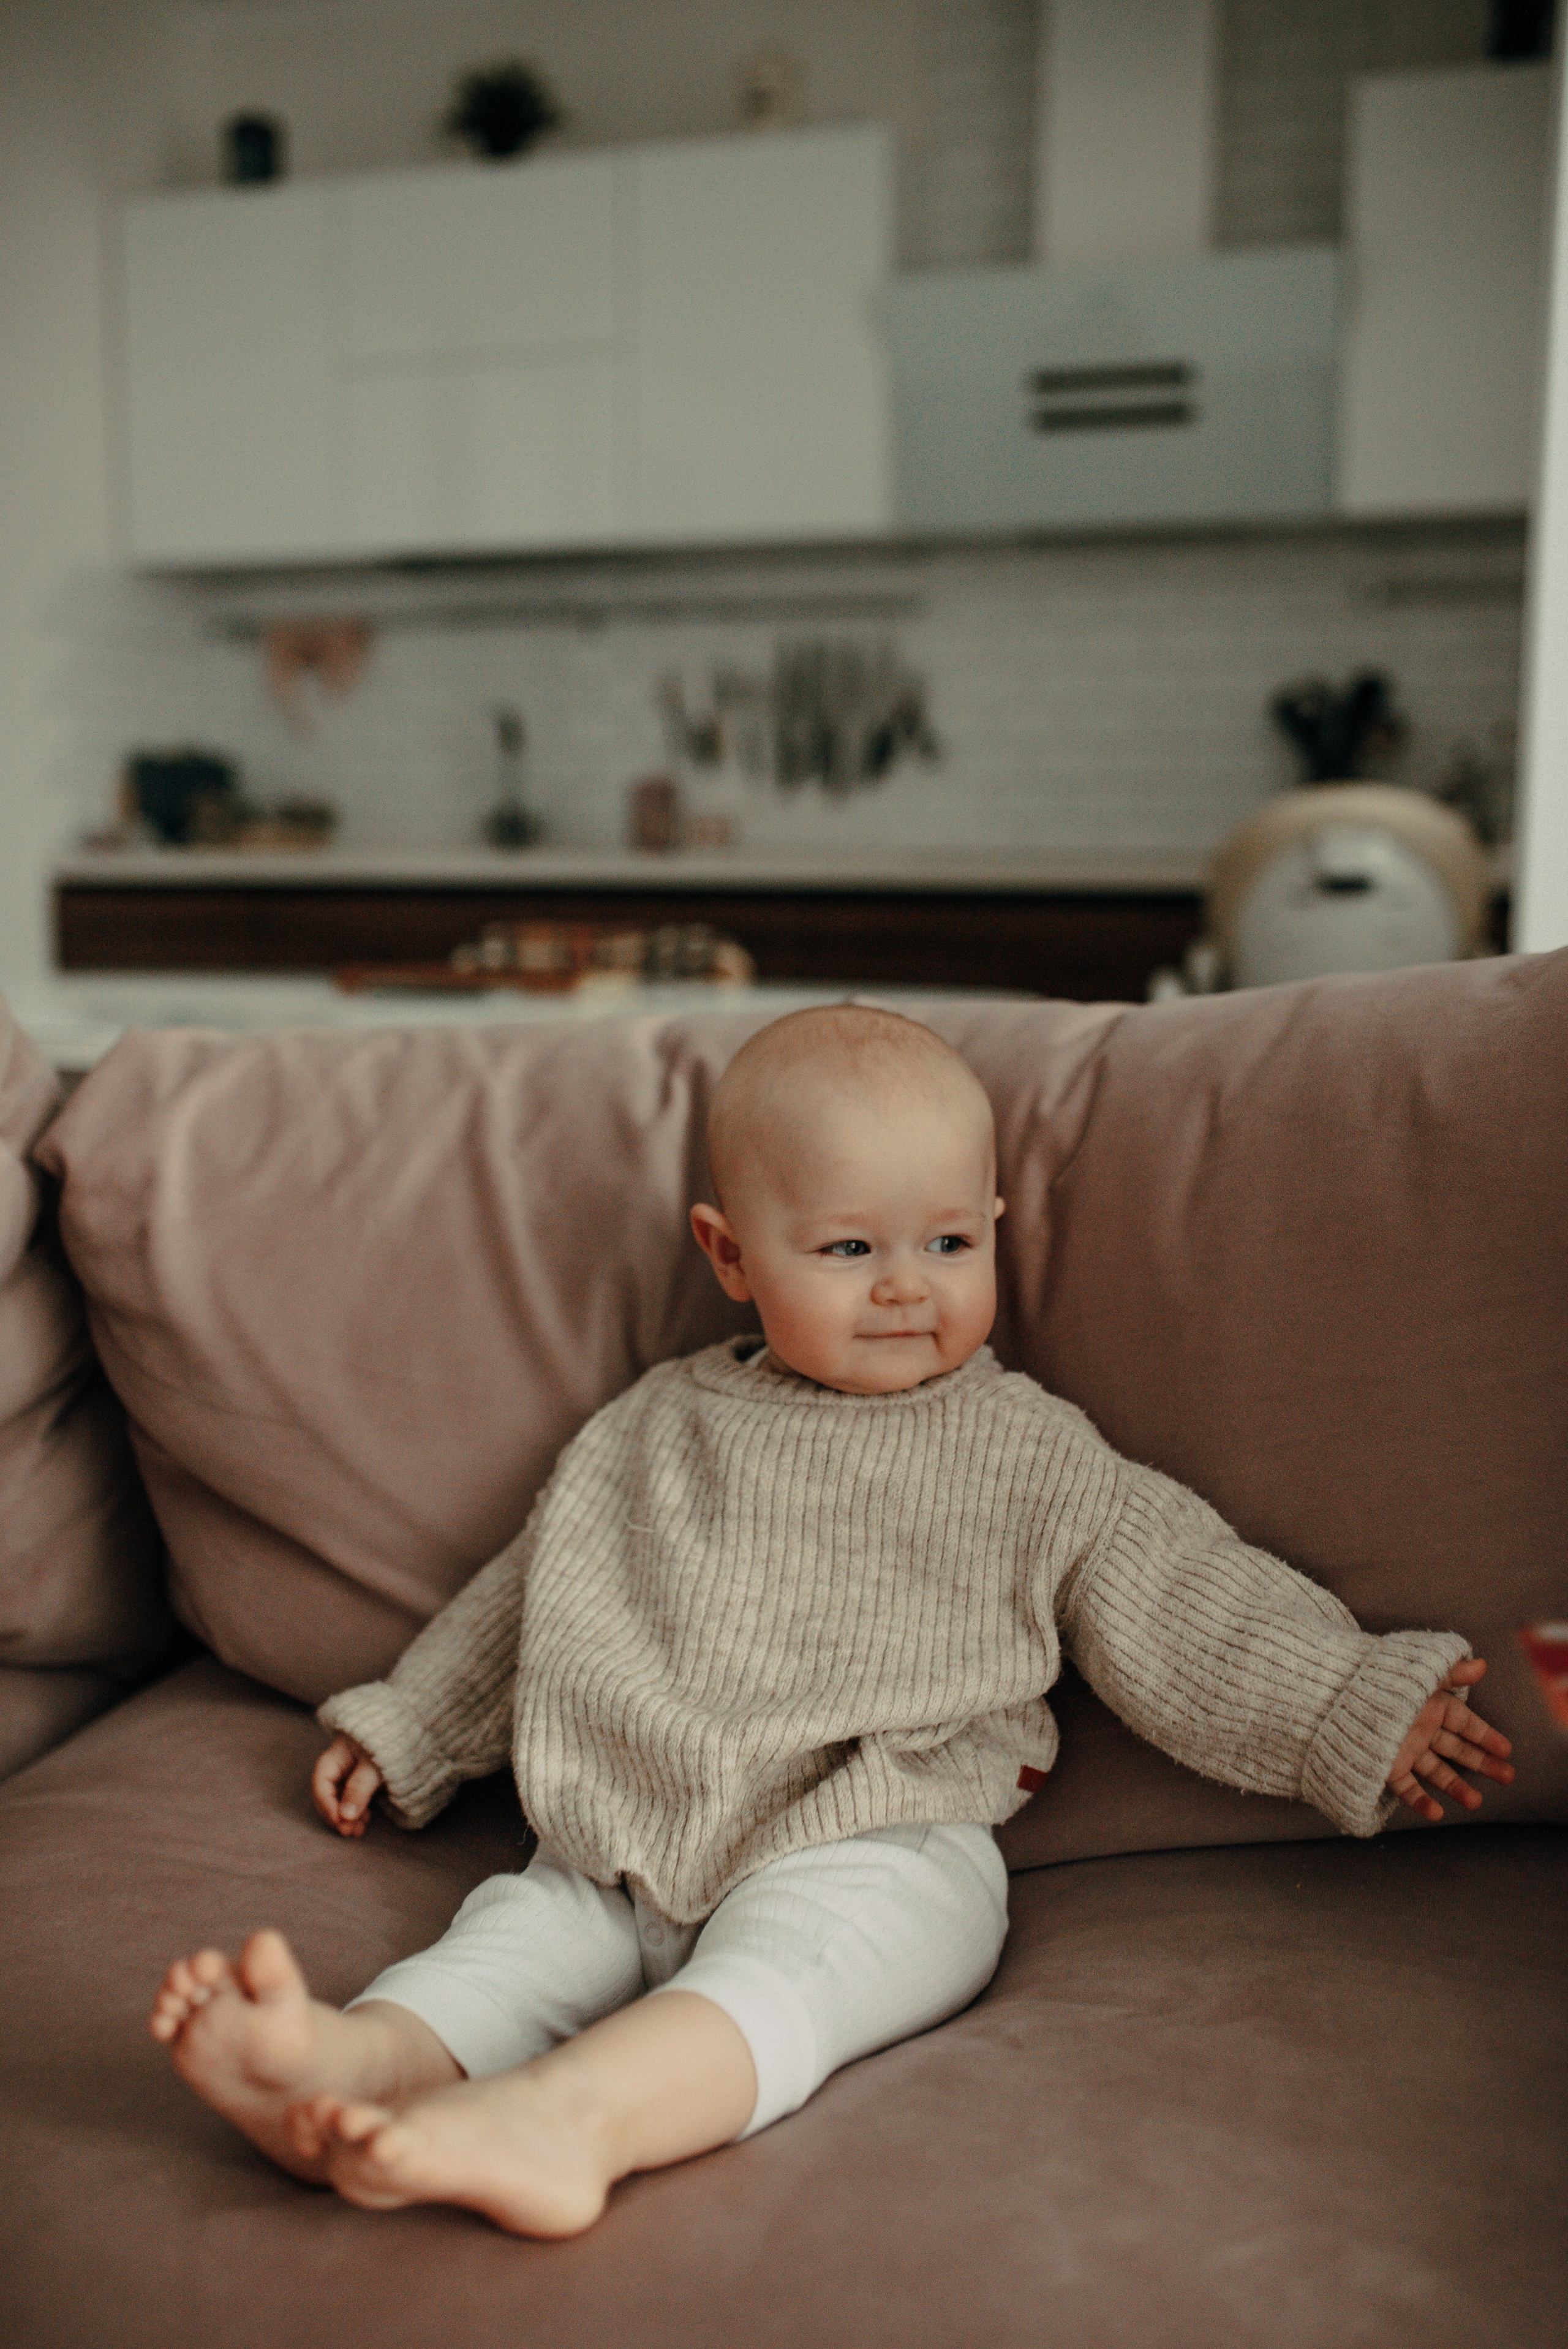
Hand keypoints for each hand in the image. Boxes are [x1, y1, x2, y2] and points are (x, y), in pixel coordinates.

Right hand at [312, 1733, 384, 1837]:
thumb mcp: (373, 1765)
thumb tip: (345, 1817)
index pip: (321, 1784)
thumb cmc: (388, 1740)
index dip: (328, 1806)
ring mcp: (350, 1774)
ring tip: (359, 1831)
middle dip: (337, 1816)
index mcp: (334, 1757)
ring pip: (340, 1799)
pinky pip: (353, 1799)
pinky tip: (365, 1820)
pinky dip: (357, 1811)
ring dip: (347, 1817)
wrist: (408, 1728)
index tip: (340, 1823)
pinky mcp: (362, 1780)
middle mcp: (338, 1767)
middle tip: (350, 1832)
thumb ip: (358, 1788)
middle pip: (328, 1795)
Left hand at [1387, 1658, 1514, 1822]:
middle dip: (1483, 1763)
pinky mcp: (1385, 1765)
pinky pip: (1406, 1787)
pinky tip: (1436, 1813)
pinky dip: (1420, 1801)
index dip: (1486, 1735)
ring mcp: (1404, 1749)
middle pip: (1457, 1749)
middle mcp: (1419, 1729)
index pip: (1465, 1722)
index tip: (1507, 1749)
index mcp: (1429, 1705)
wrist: (1335, 1694)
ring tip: (1476, 1802)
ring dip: (1456, 1786)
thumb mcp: (1419, 1674)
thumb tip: (1480, 1664)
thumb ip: (1450, 1672)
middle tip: (1508, 1776)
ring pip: (1436, 1771)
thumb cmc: (1380, 1680)